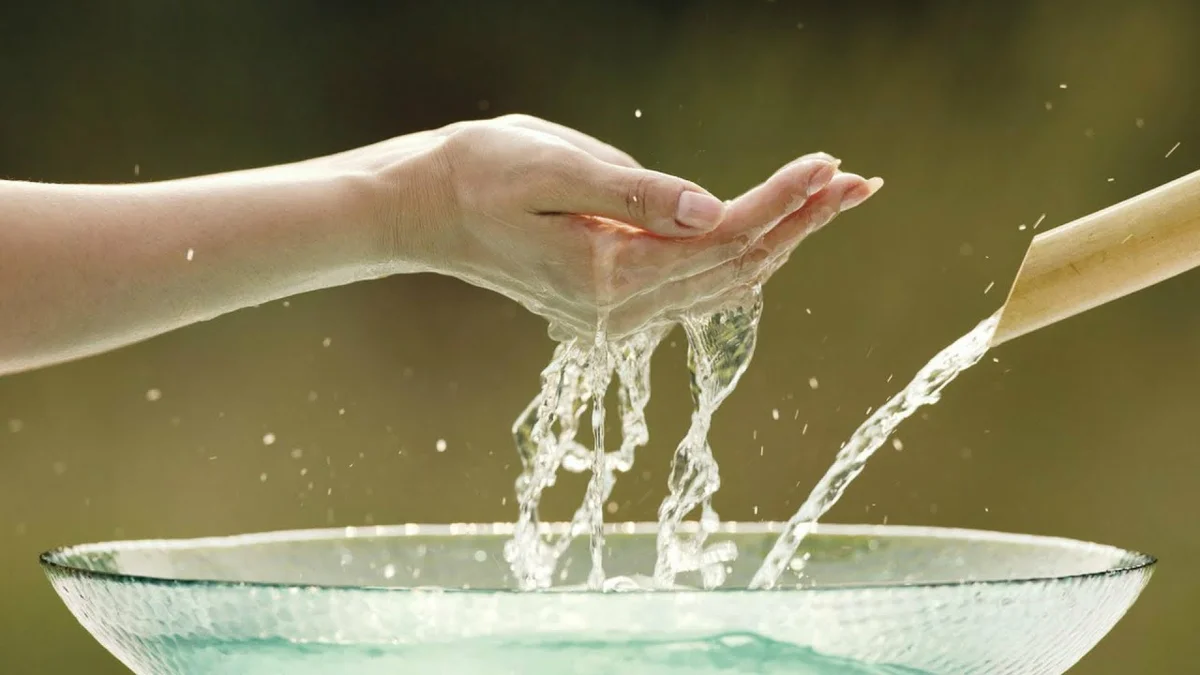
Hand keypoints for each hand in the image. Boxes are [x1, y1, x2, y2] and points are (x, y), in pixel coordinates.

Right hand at [402, 115, 881, 338]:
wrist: (425, 211)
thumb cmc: (479, 176)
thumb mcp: (554, 168)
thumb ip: (635, 192)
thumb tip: (714, 208)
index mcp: (609, 275)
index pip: (721, 239)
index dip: (780, 201)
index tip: (828, 164)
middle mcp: (620, 308)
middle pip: (737, 266)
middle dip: (802, 222)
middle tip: (860, 181)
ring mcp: (618, 313)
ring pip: (724, 281)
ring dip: (783, 239)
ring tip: (835, 198)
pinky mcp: (613, 302)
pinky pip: (697, 287)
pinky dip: (744, 257)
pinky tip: (774, 235)